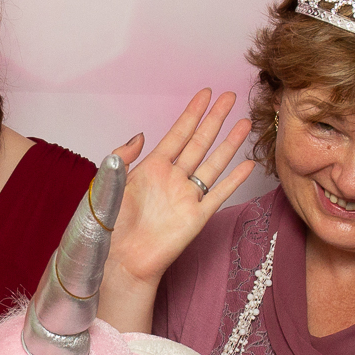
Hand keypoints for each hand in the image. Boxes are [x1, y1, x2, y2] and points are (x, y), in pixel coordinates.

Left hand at [106, 88, 253, 290]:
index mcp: (150, 168)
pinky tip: (247, 164)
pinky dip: (234, 179)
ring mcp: (186, 197)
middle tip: (231, 96)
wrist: (118, 261)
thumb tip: (141, 134)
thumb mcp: (107, 184)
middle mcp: (172, 179)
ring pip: (213, 163)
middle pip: (200, 142)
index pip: (177, 134)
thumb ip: (123, 158)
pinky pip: (219, 194)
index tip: (205, 93)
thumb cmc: (108, 226)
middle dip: (215, 118)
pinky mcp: (196, 217)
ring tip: (245, 122)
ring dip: (230, 143)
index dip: (192, 113)